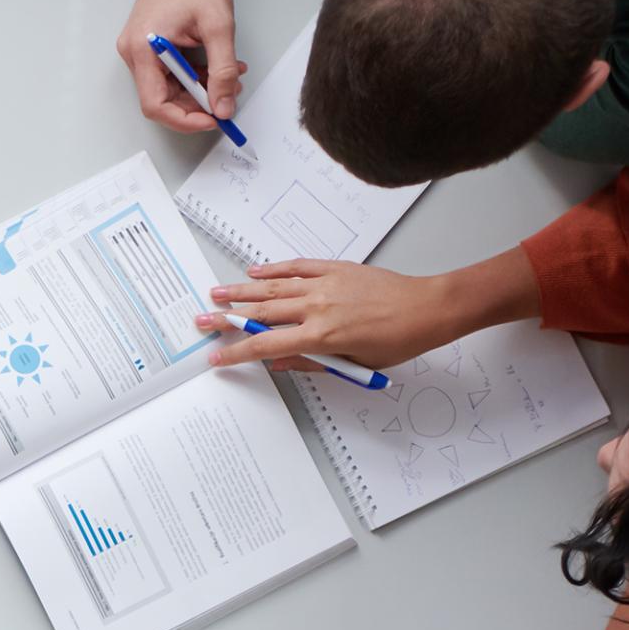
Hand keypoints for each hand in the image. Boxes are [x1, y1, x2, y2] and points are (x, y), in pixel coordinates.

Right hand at [117, 0, 244, 132]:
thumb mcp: (218, 26)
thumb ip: (222, 71)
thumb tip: (224, 106)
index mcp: (143, 49)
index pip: (156, 104)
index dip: (185, 119)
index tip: (213, 119)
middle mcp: (134, 53)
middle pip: (162, 99)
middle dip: (197, 104)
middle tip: (227, 99)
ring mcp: (140, 49)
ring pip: (168, 87)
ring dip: (200, 89)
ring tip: (231, 78)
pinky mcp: (149, 44)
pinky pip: (169, 72)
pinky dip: (194, 75)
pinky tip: (217, 66)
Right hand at [198, 259, 445, 372]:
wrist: (426, 309)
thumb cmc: (397, 341)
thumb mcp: (353, 362)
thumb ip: (311, 361)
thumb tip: (278, 362)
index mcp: (321, 335)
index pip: (266, 346)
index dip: (237, 353)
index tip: (216, 358)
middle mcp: (317, 307)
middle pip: (261, 314)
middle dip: (227, 319)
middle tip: (201, 321)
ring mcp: (324, 284)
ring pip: (273, 288)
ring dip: (240, 291)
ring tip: (216, 293)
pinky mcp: (335, 269)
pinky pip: (297, 267)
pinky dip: (274, 269)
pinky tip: (255, 272)